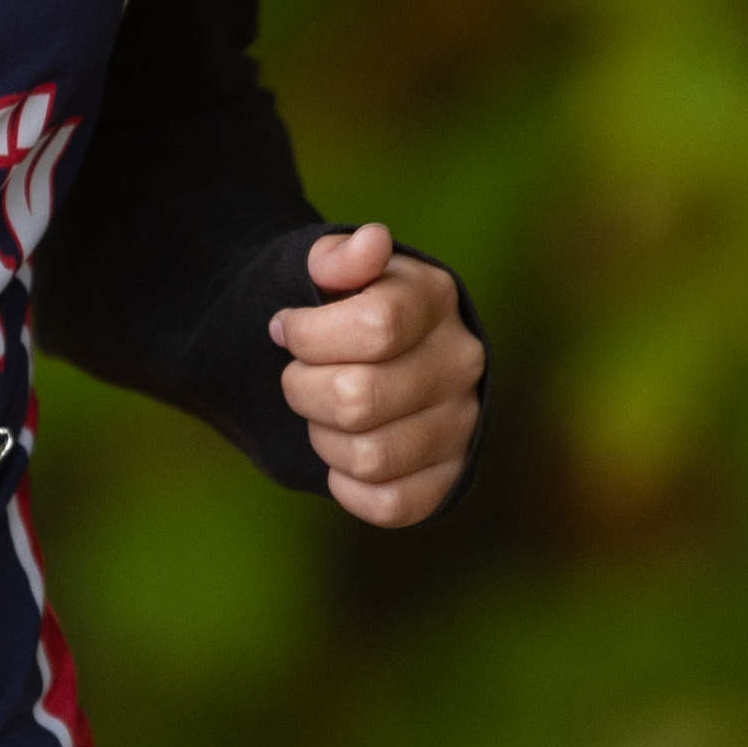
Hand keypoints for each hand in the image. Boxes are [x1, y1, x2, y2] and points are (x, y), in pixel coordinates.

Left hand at [273, 224, 482, 529]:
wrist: (358, 358)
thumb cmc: (333, 308)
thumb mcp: (325, 269)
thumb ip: (337, 256)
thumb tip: (371, 242)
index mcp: (435, 297)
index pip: (375, 325)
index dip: (308, 334)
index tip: (285, 328)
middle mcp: (462, 362)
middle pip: (359, 398)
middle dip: (302, 389)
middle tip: (298, 375)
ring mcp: (462, 424)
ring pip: (370, 455)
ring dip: (322, 438)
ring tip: (321, 413)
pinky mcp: (449, 479)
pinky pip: (390, 504)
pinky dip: (348, 485)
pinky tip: (340, 453)